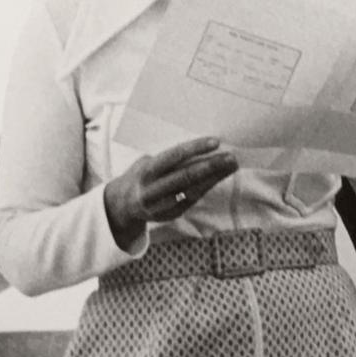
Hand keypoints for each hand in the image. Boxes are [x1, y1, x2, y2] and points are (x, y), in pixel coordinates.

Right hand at [103, 136, 238, 245]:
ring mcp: (161, 205)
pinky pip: (192, 199)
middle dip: (211, 166)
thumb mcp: (147, 162)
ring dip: (215, 177)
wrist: (123, 204)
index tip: (216, 141)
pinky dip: (207, 187)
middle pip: (186, 176)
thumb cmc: (143, 174)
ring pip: (192, 190)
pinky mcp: (170, 215)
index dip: (195, 149)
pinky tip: (220, 177)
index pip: (173, 157)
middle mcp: (152, 190)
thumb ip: (168, 158)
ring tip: (232, 165)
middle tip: (231, 157)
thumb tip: (200, 146)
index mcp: (146, 171)